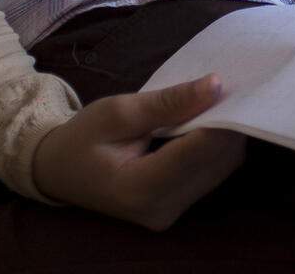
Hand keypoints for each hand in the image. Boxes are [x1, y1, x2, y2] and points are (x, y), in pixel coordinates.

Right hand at [32, 74, 245, 229]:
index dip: (224, 115)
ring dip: (227, 132)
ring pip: (222, 166)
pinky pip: (214, 171)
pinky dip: (218, 144)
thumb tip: (216, 85)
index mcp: (138, 188)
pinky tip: (211, 119)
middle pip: (217, 159)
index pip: (199, 150)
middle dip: (229, 120)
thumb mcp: (118, 112)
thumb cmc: (83, 138)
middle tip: (232, 84)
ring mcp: (171, 211)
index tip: (235, 82)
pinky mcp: (178, 205)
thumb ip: (168, 102)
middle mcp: (160, 208)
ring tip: (219, 99)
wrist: (59, 170)